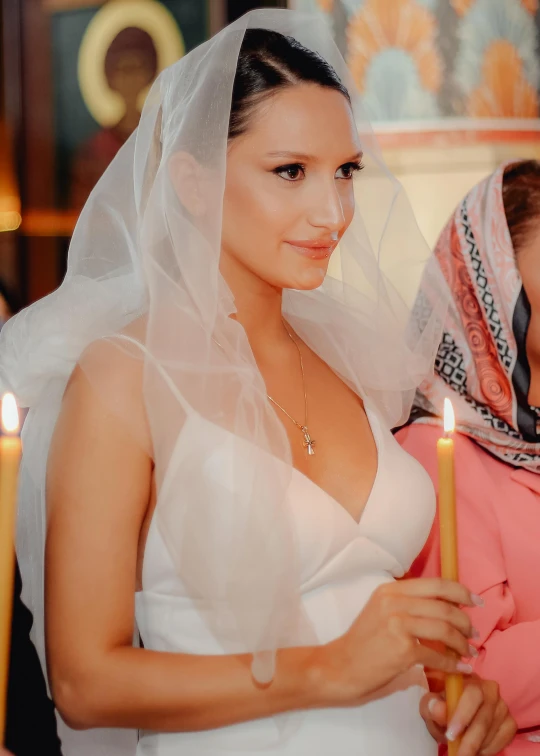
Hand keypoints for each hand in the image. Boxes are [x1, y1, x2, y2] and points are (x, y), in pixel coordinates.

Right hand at [318, 578, 477, 704]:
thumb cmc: (363, 643)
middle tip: (474, 633)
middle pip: (444, 606)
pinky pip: (437, 655)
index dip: (461, 592)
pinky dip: (452, 664)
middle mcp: (394, 602)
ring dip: (461, 643)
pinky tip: (459, 669)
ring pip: (444, 629)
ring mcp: (397, 624)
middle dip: (465, 621)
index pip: (435, 584)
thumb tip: (445, 606)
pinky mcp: (401, 649)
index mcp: (390, 589)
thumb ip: (407, 604)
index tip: (476, 602)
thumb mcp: (381, 611)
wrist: (340, 667)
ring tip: (468, 652)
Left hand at [420, 676, 516, 754]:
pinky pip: (502, 740)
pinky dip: (488, 749)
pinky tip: (476, 750)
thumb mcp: (430, 705)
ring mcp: (502, 707)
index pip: (472, 694)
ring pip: (492, 732)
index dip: (463, 715)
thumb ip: (431, 706)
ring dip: (476, 746)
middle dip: (469, 740)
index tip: (451, 735)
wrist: (454, 716)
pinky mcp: (510, 723)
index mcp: (469, 679)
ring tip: (461, 751)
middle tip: (457, 754)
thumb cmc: (442, 707)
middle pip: (484, 718)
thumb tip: (437, 709)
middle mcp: (491, 690)